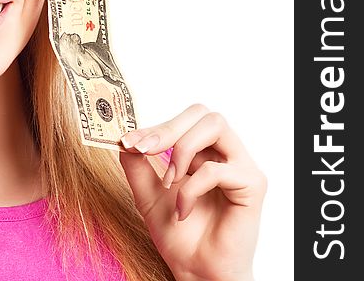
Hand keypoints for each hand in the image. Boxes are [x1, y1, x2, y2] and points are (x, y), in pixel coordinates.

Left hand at [118, 104, 266, 280]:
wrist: (196, 272)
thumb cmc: (179, 235)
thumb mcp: (146, 193)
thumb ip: (136, 164)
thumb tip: (125, 136)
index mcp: (204, 152)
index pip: (184, 119)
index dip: (155, 125)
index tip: (128, 141)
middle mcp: (225, 154)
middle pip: (202, 113)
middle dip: (167, 128)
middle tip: (143, 149)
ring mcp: (241, 167)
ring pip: (214, 125)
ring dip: (182, 149)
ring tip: (169, 180)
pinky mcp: (252, 185)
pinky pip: (216, 168)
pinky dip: (191, 188)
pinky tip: (183, 210)